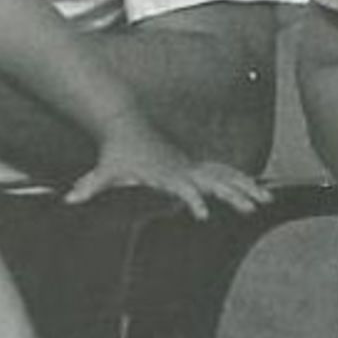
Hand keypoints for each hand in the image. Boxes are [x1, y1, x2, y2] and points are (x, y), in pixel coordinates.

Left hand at [63, 119, 272, 219]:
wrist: (126, 122)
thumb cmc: (117, 153)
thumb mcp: (104, 171)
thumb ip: (90, 185)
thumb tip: (69, 199)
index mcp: (167, 174)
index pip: (184, 190)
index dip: (193, 202)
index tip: (203, 215)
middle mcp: (185, 169)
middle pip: (215, 182)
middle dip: (235, 195)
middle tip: (253, 208)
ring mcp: (193, 165)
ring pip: (226, 176)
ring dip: (247, 187)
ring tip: (268, 200)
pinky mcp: (196, 164)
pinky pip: (225, 172)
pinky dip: (242, 180)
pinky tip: (258, 190)